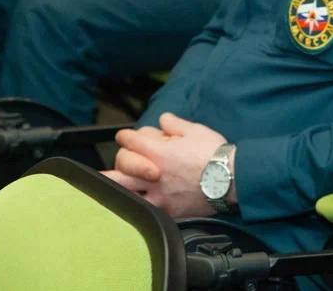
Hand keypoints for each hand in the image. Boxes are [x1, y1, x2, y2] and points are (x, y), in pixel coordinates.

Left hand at [111, 112, 229, 217]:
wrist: (231, 179)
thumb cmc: (215, 153)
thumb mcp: (196, 130)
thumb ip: (174, 124)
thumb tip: (163, 120)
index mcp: (158, 151)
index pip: (131, 140)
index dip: (126, 136)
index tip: (125, 136)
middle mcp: (153, 173)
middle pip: (122, 165)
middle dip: (119, 159)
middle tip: (117, 158)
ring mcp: (158, 194)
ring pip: (126, 192)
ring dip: (114, 187)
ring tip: (101, 189)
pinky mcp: (167, 210)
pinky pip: (145, 210)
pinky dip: (137, 206)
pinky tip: (131, 207)